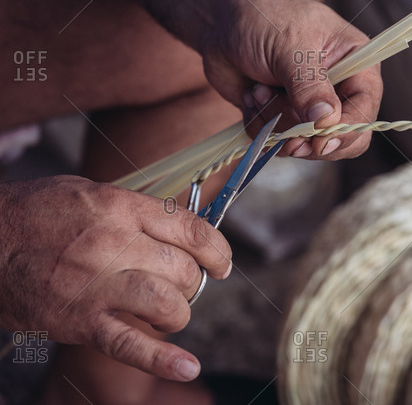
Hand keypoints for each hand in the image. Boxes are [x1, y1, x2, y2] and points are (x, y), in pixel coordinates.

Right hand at [0, 176, 231, 380]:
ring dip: (178, 312)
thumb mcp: (92, 193)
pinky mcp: (79, 321)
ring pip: (167, 303)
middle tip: (182, 285)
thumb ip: (137, 209)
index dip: (216, 249)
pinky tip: (187, 368)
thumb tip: (180, 228)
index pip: (190, 228)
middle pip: (183, 269)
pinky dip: (161, 359)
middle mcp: (113, 243)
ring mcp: (96, 285)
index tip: (222, 262)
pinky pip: (128, 344)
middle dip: (193, 282)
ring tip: (169, 310)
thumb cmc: (39, 212)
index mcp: (120, 208)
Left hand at [202, 0, 382, 159]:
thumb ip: (310, 85)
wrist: (221, 17)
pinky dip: (258, 123)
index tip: (319, 141)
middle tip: (287, 134)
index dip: (346, 131)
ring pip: (302, 142)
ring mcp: (307, 106)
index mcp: (354, 65)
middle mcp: (336, 89)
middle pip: (339, 138)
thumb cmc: (263, 16)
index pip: (364, 109)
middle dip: (308, 137)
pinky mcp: (279, 117)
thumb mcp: (290, 46)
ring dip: (274, 121)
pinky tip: (250, 94)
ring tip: (258, 89)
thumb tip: (327, 121)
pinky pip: (274, 140)